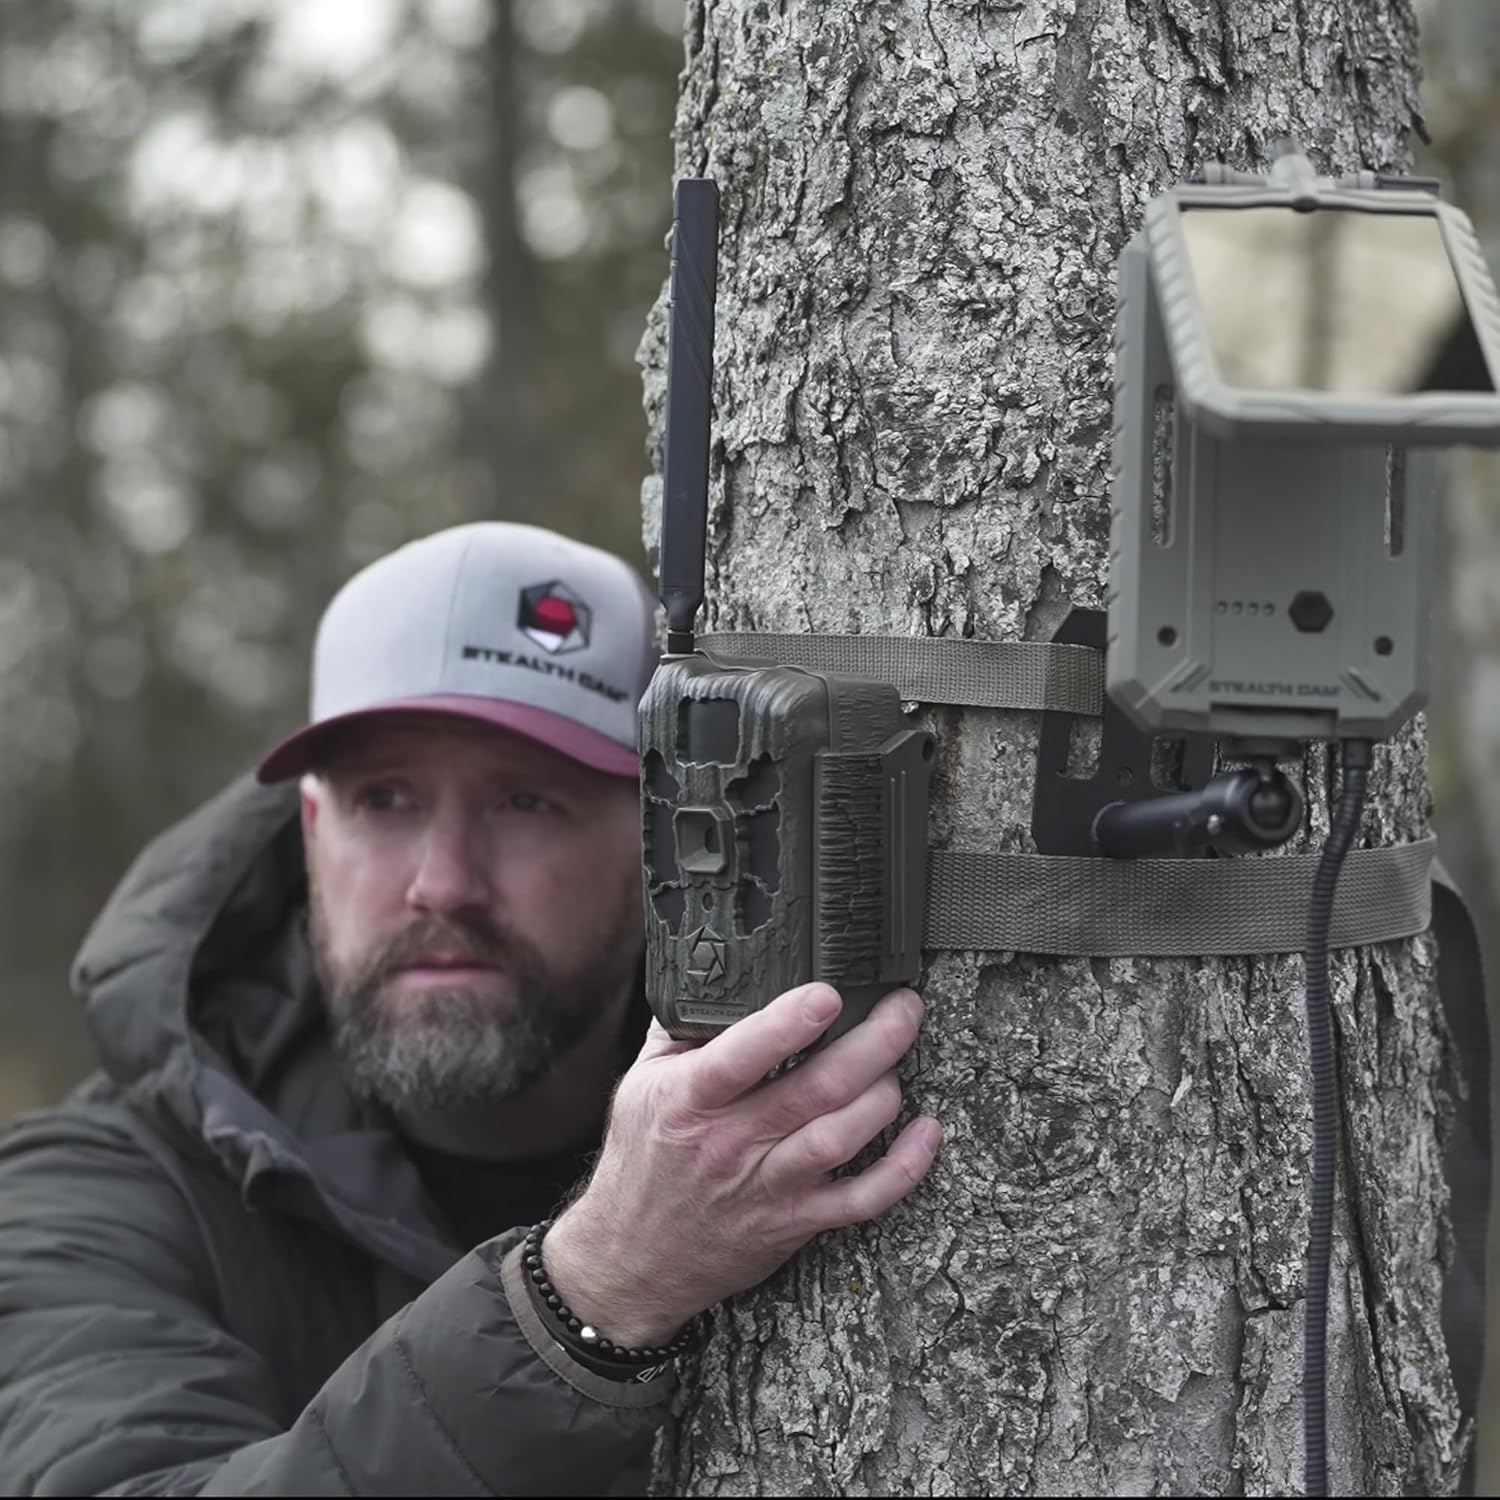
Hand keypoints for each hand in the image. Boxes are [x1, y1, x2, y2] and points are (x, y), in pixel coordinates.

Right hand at [542, 983, 940, 1346]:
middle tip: (903, 1007)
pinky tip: (927, 1133)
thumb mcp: (641, 1084)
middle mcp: (732, 1142)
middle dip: (871, 1043)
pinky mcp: (795, 1221)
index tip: (825, 993)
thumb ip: (678, 1028)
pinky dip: (903, 1169)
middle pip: (814, 1090)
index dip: (786, 1025)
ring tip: (901, 1060)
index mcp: (689, 1100)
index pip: (740, 1058)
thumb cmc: (642, 1162)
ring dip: (883, 1096)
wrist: (632, 1258)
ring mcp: (768, 1185)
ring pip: (840, 1138)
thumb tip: (713, 973)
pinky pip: (861, 1199)